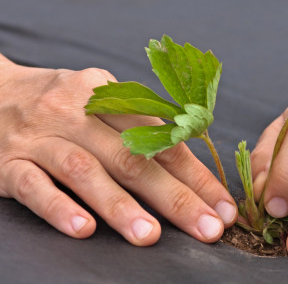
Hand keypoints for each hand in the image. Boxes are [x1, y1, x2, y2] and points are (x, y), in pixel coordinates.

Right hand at [0, 56, 236, 245]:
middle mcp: (76, 114)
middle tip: (206, 229)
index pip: (161, 139)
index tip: (222, 207)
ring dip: (120, 205)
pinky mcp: (7, 163)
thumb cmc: (60, 106)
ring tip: (150, 235)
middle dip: (174, 197)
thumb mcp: (100, 102)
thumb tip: (192, 170)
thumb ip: (139, 128)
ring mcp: (40, 138)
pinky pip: (33, 186)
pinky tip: (83, 229)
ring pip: (85, 171)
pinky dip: (59, 208)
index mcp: (107, 96)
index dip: (196, 176)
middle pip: (132, 157)